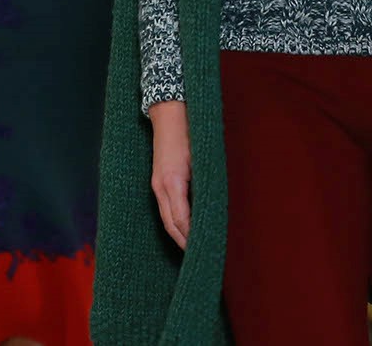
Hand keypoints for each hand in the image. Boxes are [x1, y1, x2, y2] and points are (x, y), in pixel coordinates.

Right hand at [149, 100, 191, 249]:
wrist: (169, 112)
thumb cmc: (190, 132)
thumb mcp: (202, 159)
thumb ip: (206, 185)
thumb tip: (215, 210)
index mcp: (172, 182)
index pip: (182, 220)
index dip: (192, 238)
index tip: (205, 251)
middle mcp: (160, 186)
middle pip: (171, 225)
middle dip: (184, 243)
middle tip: (200, 258)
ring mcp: (156, 184)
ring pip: (166, 219)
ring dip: (178, 235)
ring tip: (192, 249)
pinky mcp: (157, 180)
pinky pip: (164, 208)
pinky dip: (174, 222)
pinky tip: (184, 228)